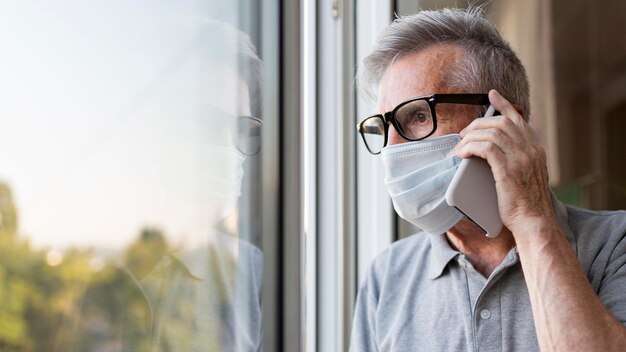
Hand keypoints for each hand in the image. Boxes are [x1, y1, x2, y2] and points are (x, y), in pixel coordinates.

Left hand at [454, 90, 555, 233]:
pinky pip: (485, 148)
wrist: (534, 221)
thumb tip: (494, 153)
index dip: (504, 105)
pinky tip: (462, 154)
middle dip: (478, 123)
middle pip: (501, 123)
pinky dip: (471, 147)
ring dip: (471, 136)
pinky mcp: (508, 169)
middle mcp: (530, 150)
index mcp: (536, 150)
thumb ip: (517, 161)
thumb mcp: (526, 177)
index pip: (519, 119)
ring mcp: (520, 159)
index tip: (492, 95)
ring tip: (460, 146)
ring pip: (491, 133)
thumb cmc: (525, 205)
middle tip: (464, 133)